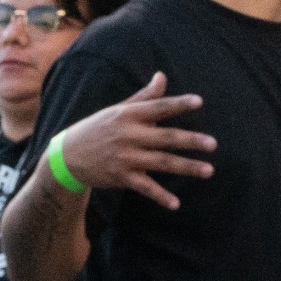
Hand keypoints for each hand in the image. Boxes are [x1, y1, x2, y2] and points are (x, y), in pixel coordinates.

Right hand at [53, 73, 212, 209]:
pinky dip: (160, 196)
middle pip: (165, 137)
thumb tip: (162, 76)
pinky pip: (145, 187)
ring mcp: (125, 157)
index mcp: (128, 115)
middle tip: (213, 144)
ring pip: (161, 163)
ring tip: (209, 170)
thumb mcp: (117, 109)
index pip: (158, 107)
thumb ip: (144, 97)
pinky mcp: (121, 177)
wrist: (67, 156)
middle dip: (191, 141)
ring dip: (186, 167)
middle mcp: (128, 135)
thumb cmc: (98, 128)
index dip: (178, 104)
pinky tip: (176, 203)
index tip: (199, 101)